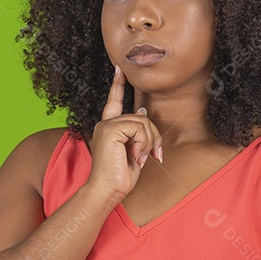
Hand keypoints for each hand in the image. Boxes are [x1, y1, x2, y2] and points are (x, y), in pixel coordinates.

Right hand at [84, 64, 163, 204]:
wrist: (106, 191)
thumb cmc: (119, 177)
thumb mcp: (134, 151)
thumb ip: (138, 133)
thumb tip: (143, 110)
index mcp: (109, 128)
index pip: (114, 101)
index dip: (118, 85)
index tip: (120, 68)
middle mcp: (105, 124)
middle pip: (142, 116)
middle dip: (153, 136)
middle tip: (154, 156)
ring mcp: (107, 126)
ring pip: (143, 121)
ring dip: (149, 142)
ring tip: (141, 158)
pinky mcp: (110, 130)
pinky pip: (139, 127)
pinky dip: (143, 143)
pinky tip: (136, 156)